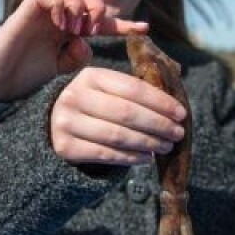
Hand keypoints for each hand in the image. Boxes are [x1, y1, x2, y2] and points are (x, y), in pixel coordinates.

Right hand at [0, 0, 147, 100]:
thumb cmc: (27, 79)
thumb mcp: (61, 71)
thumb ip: (78, 57)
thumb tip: (85, 41)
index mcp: (69, 29)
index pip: (101, 20)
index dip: (123, 23)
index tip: (145, 29)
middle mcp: (57, 15)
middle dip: (97, 6)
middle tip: (91, 30)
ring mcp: (41, 10)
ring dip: (78, 3)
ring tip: (74, 28)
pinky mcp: (24, 9)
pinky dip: (58, 3)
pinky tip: (59, 24)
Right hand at [49, 67, 186, 164]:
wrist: (54, 125)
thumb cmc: (94, 105)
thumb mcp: (107, 89)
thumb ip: (135, 87)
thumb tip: (175, 92)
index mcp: (91, 76)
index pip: (133, 88)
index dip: (160, 102)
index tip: (180, 113)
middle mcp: (75, 96)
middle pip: (126, 113)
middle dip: (158, 124)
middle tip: (178, 133)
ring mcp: (67, 122)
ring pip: (117, 136)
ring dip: (148, 143)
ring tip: (166, 146)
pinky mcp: (65, 147)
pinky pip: (105, 154)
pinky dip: (130, 158)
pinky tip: (147, 158)